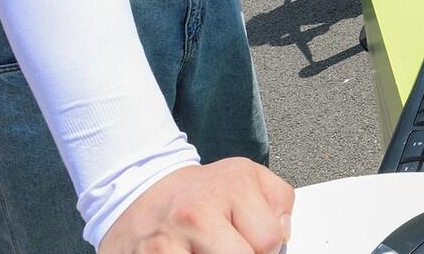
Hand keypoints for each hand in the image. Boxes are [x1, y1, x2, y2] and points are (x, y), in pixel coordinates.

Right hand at [99, 159, 292, 253]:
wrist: (139, 191)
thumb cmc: (199, 192)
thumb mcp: (247, 176)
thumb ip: (278, 201)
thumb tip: (284, 233)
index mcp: (233, 186)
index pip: (269, 240)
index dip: (267, 249)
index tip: (254, 243)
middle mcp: (198, 212)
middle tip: (230, 248)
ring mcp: (168, 241)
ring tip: (207, 249)